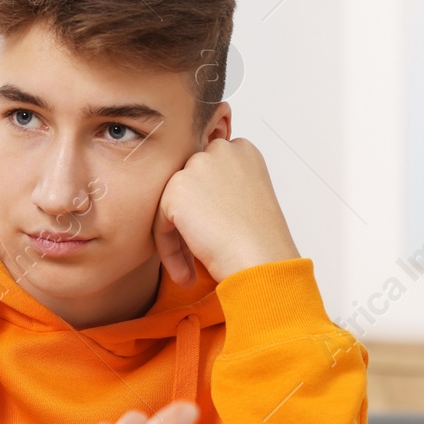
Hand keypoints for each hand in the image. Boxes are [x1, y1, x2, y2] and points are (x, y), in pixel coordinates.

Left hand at [153, 137, 299, 285]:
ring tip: (190, 271)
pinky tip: (185, 273)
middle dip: (189, 222)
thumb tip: (196, 202)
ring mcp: (197, 166)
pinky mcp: (176, 189)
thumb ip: (222, 189)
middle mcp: (220, 150)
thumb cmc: (262, 242)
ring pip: (172, 205)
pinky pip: (161, 223)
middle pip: (188, 187)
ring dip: (178, 240)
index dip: (207, 207)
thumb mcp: (249, 201)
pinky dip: (169, 250)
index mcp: (243, 151)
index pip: (208, 173)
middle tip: (197, 257)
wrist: (262, 260)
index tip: (214, 234)